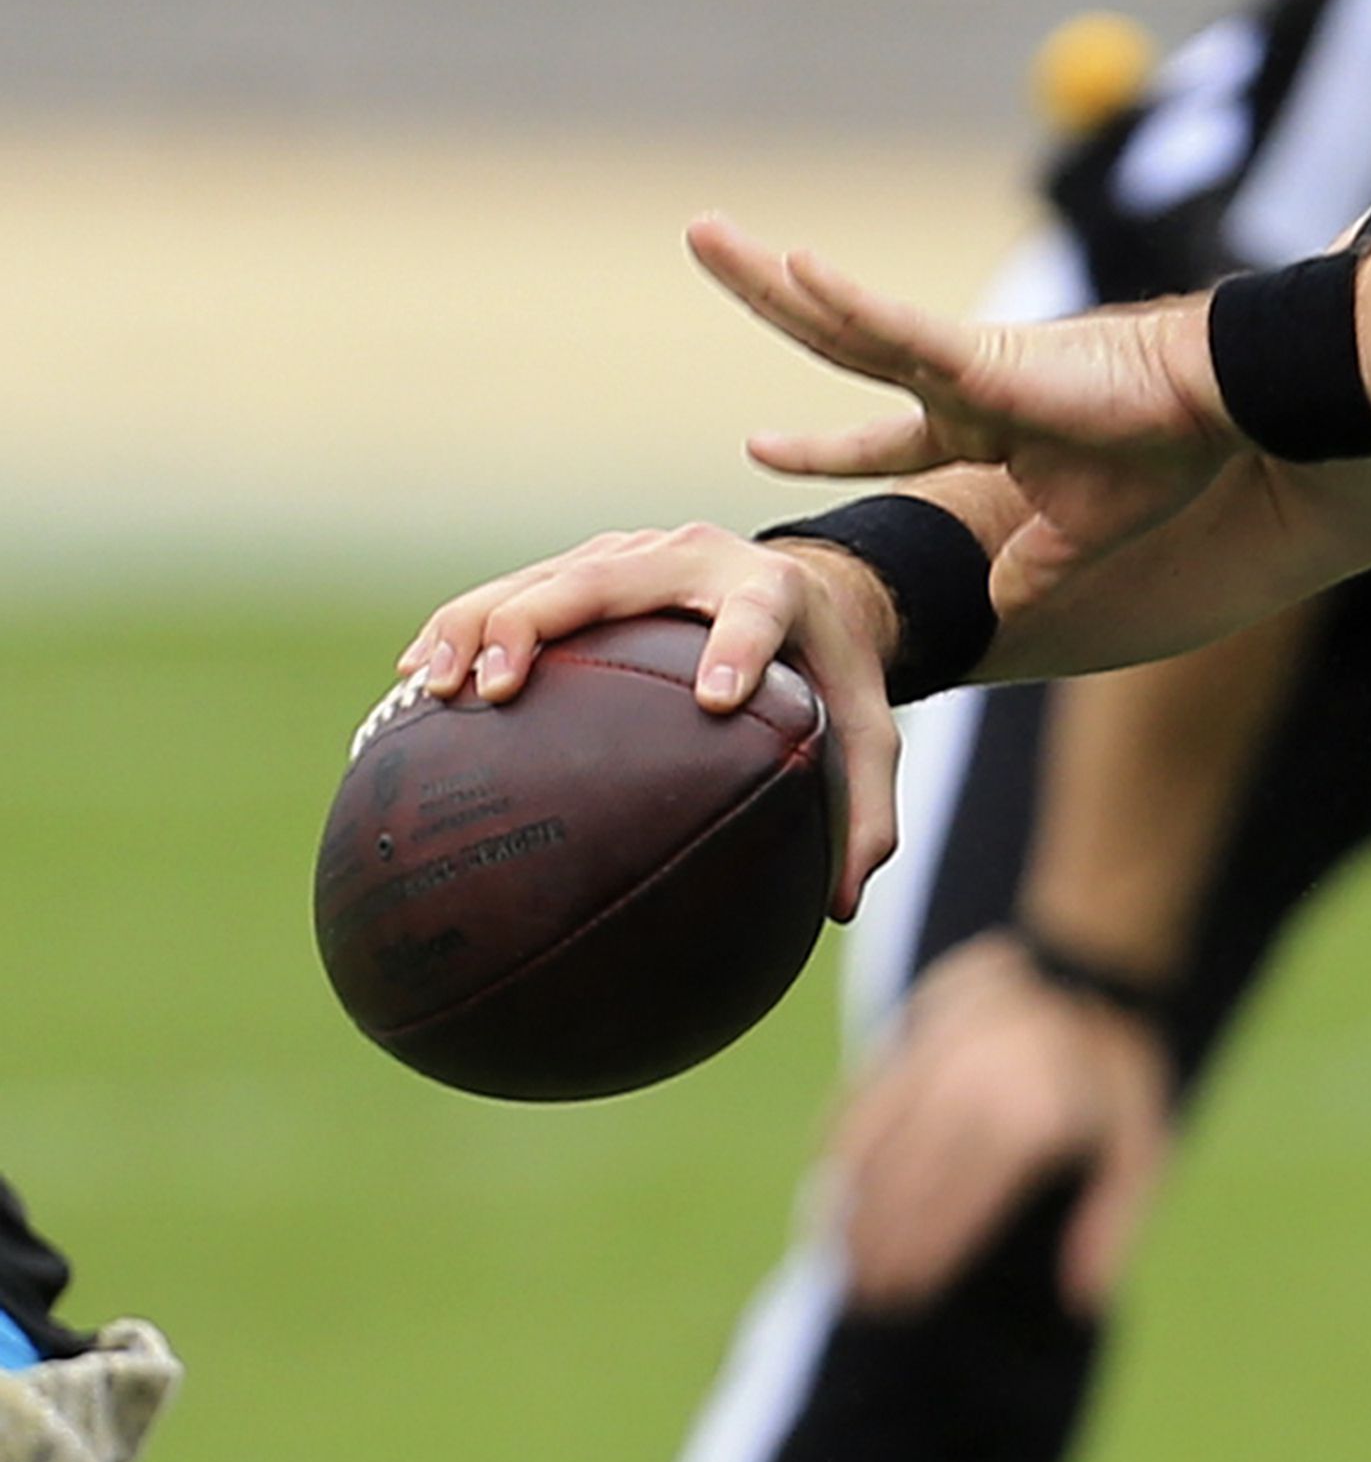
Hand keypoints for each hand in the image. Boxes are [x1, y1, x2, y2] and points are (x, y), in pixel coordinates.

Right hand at [399, 525, 904, 910]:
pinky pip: (512, 591)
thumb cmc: (833, 673)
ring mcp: (634, 555)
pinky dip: (460, 630)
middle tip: (499, 689)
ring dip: (477, 625)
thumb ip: (865, 814)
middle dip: (545, 624)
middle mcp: (696, 557)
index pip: (757, 615)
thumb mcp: (870, 734)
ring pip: (541, 578)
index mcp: (775, 590)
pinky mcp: (589, 565)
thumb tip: (840, 906)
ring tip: (430, 688)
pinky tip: (411, 684)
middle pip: (609, 577)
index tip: (711, 700)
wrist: (807, 586)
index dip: (735, 649)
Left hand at [694, 217, 1235, 602]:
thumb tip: (997, 614)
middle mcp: (955, 382)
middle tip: (704, 241)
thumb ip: (1033, 572)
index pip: (876, 440)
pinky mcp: (984, 355)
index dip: (818, 448)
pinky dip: (844, 300)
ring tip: (703, 232)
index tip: (757, 447)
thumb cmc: (1164, 455)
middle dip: (763, 295)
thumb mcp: (1083, 537)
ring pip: (841, 319)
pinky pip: (899, 328)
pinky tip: (792, 266)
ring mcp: (962, 361)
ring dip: (766, 276)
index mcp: (977, 425)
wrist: (1215, 408)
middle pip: (833, 340)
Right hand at [832, 933, 1180, 1315]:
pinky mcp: (906, 1044)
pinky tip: (828, 1196)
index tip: (908, 1300)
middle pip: (909, 1188)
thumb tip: (1083, 1302)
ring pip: (874, 1153)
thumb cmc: (1112, 1072)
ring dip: (852, 1212)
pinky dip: (837, 1155)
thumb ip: (1111, 1223)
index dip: (929, 1257)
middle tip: (868, 1299)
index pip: (961, 1207)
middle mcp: (972, 1094)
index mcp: (1030, 1124)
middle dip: (883, 1249)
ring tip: (843, 1264)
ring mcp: (932, 1065)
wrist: (1076, 963)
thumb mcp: (1141, 1144)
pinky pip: (857, 1106)